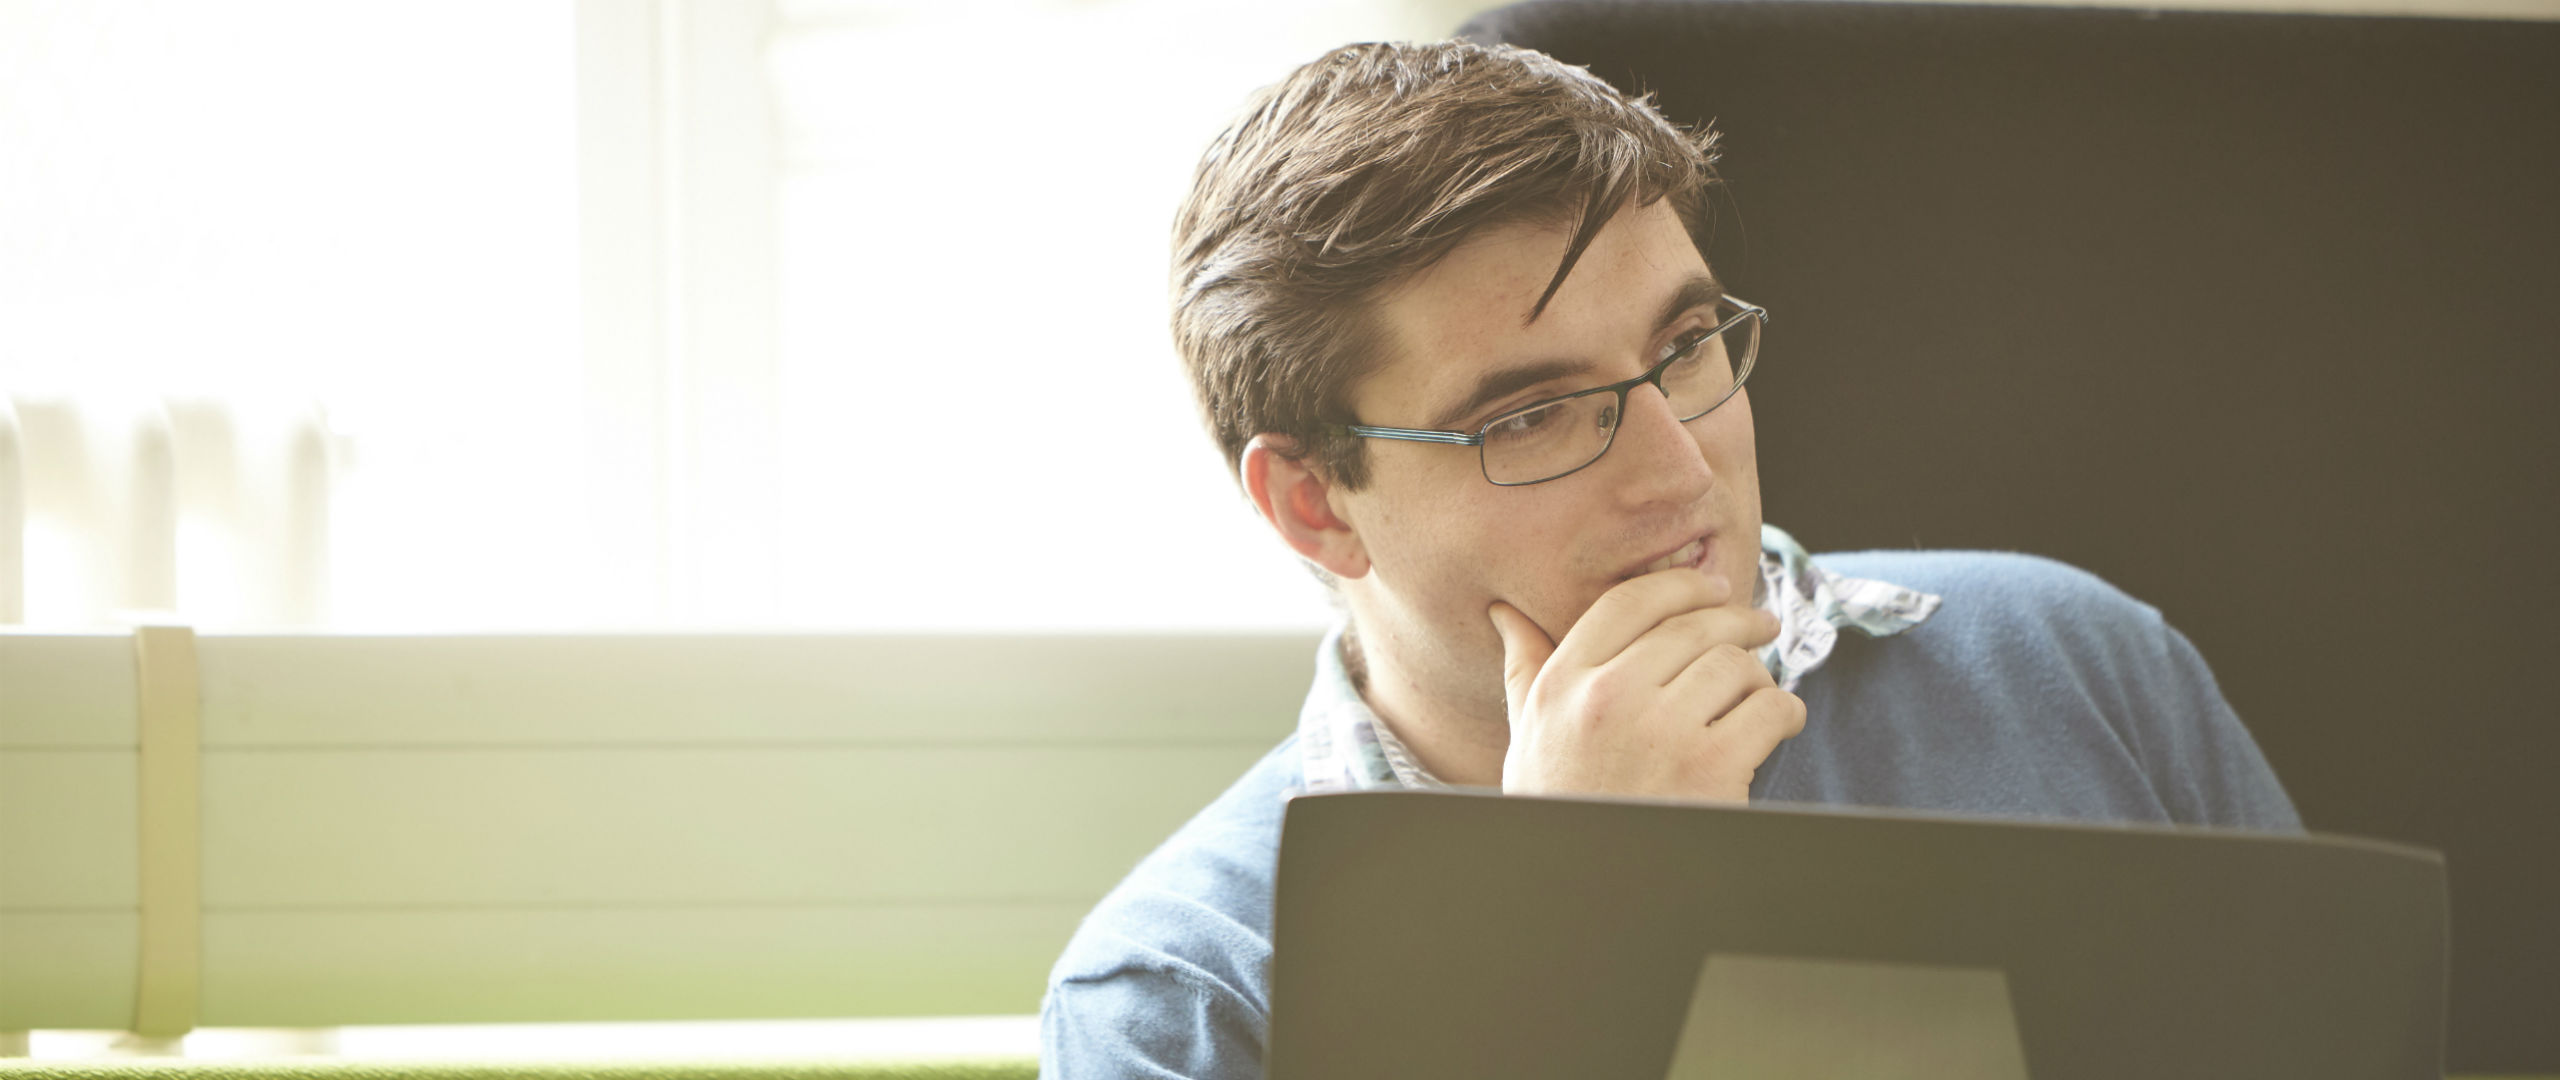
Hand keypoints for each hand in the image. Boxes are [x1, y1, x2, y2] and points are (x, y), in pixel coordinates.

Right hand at [1488, 568, 1804, 803]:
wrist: (1590, 895)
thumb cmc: (1563, 810)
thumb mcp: (1529, 738)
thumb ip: (1524, 671)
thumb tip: (1505, 613)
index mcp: (1561, 685)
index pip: (1627, 604)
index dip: (1678, 586)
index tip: (1710, 589)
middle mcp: (1607, 699)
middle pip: (1691, 627)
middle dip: (1737, 621)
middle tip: (1761, 625)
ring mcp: (1661, 732)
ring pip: (1734, 664)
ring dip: (1757, 675)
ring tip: (1759, 693)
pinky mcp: (1711, 767)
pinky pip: (1769, 709)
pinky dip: (1784, 712)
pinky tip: (1779, 724)